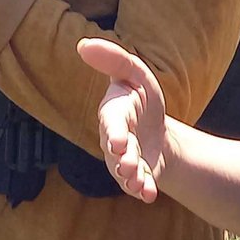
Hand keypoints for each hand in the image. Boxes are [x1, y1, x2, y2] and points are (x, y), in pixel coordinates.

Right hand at [78, 37, 167, 203]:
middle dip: (122, 158)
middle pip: (116, 151)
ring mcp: (124, 160)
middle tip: (128, 164)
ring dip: (132, 178)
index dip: (114, 132)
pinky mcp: (136, 175)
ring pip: (125, 172)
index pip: (112, 122)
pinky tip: (149, 195)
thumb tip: (83, 44)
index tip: (118, 141)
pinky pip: (137, 185)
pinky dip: (143, 190)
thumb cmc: (140, 97)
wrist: (156, 129)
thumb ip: (114, 60)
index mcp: (115, 112)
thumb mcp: (135, 73)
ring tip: (139, 182)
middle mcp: (115, 139)